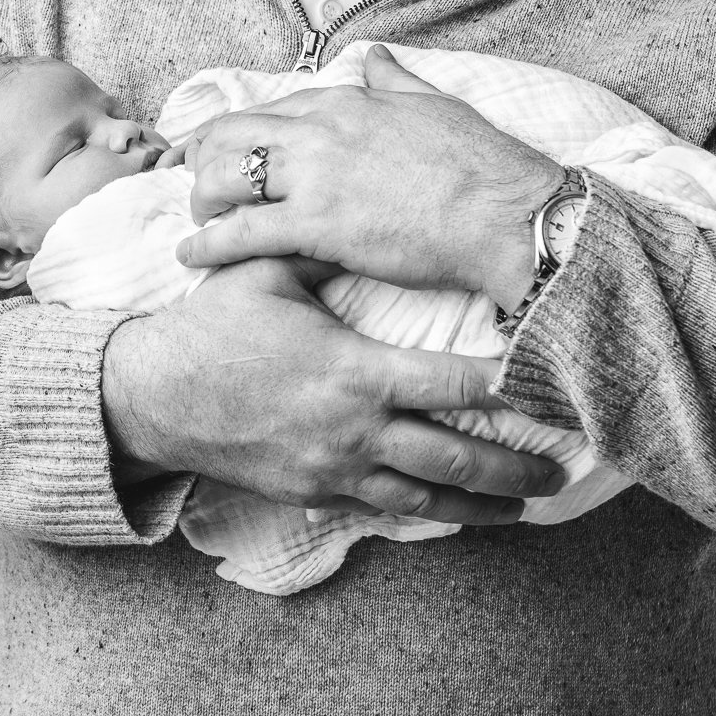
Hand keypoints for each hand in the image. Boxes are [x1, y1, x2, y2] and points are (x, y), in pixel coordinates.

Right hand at [101, 256, 564, 520]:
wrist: (154, 396)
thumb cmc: (213, 328)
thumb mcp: (269, 273)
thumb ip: (321, 242)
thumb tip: (359, 200)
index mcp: (353, 371)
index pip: (450, 383)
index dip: (504, 384)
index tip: (543, 381)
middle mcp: (354, 429)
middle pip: (455, 457)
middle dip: (513, 468)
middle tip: (561, 470)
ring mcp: (335, 468)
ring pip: (426, 499)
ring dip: (483, 506)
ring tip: (528, 507)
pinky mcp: (314, 492)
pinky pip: (384, 511)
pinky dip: (428, 515)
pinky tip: (459, 515)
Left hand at [176, 45, 564, 303]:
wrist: (504, 214)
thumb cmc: (479, 165)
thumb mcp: (433, 104)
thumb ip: (393, 80)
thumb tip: (375, 57)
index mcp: (344, 101)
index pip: (268, 109)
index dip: (236, 131)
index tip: (221, 148)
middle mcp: (318, 131)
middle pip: (230, 135)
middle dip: (203, 159)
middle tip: (196, 183)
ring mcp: (313, 176)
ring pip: (223, 177)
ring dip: (200, 199)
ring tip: (196, 221)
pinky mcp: (316, 225)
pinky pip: (240, 232)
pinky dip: (207, 244)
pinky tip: (190, 256)